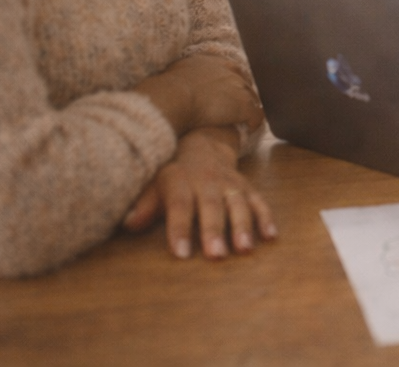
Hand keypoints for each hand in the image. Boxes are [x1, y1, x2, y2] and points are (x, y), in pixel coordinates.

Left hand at [123, 128, 276, 259]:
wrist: (202, 144)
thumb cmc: (173, 174)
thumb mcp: (154, 184)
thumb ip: (145, 205)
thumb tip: (127, 223)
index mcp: (180, 180)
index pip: (179, 204)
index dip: (179, 228)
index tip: (181, 253)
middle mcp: (207, 181)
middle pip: (211, 206)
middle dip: (214, 230)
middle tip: (217, 255)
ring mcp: (230, 184)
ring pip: (238, 204)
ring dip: (243, 226)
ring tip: (245, 249)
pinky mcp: (247, 188)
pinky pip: (259, 202)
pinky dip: (266, 218)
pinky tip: (270, 236)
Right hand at [134, 53, 263, 136]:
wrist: (173, 96)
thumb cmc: (166, 89)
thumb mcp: (175, 73)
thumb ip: (184, 75)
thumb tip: (175, 83)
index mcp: (213, 61)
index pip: (231, 70)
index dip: (230, 84)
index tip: (227, 95)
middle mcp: (230, 70)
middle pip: (245, 83)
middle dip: (242, 95)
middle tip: (236, 110)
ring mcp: (239, 87)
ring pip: (252, 99)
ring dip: (248, 110)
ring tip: (243, 121)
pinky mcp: (244, 105)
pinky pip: (256, 115)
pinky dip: (254, 122)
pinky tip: (249, 129)